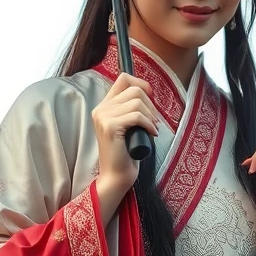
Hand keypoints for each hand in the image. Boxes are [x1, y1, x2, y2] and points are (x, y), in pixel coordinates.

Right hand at [92, 73, 158, 220]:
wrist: (117, 176)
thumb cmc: (127, 153)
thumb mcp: (129, 125)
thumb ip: (130, 108)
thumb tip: (146, 91)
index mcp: (104, 106)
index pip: (123, 78)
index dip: (141, 83)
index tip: (151, 96)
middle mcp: (101, 109)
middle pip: (134, 89)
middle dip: (150, 104)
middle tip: (154, 122)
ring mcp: (103, 117)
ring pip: (136, 102)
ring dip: (150, 115)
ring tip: (152, 129)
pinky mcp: (110, 127)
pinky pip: (136, 116)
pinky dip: (148, 124)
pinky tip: (151, 134)